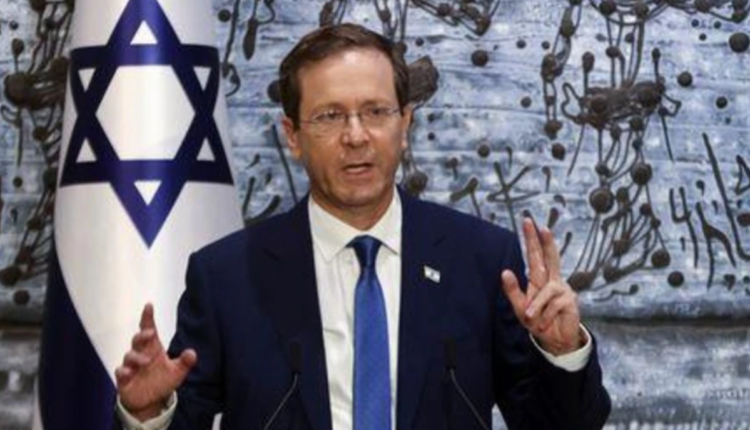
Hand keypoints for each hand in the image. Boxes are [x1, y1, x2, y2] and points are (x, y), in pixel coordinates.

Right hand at [115, 303, 196, 420]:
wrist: (151, 401)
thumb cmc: (162, 380)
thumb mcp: (177, 372)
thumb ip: (185, 362)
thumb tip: (192, 353)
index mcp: (153, 348)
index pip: (149, 329)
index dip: (148, 317)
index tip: (149, 305)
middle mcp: (141, 353)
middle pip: (138, 339)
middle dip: (142, 335)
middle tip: (150, 333)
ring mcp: (131, 365)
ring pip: (129, 355)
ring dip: (136, 357)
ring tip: (146, 361)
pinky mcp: (124, 378)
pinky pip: (120, 372)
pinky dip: (123, 371)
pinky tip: (128, 372)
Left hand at [501, 218, 584, 355]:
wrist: (555, 340)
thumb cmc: (537, 321)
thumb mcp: (520, 308)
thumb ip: (512, 291)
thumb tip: (505, 271)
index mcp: (540, 279)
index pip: (535, 256)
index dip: (532, 239)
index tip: (529, 222)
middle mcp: (553, 280)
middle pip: (550, 257)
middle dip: (546, 242)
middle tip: (541, 226)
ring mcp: (563, 289)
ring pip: (547, 291)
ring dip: (536, 307)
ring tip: (532, 319)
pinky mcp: (570, 301)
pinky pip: (552, 305)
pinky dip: (544, 316)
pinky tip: (545, 323)